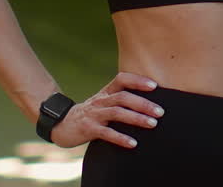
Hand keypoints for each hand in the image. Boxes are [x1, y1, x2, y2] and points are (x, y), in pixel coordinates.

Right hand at [47, 72, 163, 148]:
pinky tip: (133, 143)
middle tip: (160, 112)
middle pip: (123, 97)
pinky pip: (106, 133)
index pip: (122, 79)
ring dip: (136, 118)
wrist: (61, 125)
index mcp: (105, 92)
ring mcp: (93, 114)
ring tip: (152, 124)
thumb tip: (149, 104)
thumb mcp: (103, 103)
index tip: (155, 86)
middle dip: (143, 104)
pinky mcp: (88, 129)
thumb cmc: (90, 114)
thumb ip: (120, 101)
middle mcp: (100, 100)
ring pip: (116, 113)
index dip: (138, 80)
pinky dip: (121, 138)